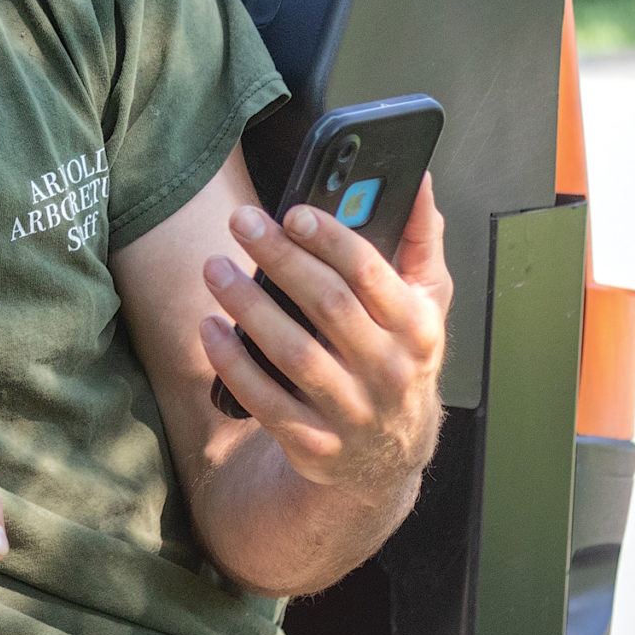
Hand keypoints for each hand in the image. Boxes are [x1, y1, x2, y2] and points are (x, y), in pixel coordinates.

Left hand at [199, 176, 449, 505]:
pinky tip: (209, 327)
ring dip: (248, 306)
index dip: (330, 240)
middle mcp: (390, 371)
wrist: (388, 455)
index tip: (291, 211)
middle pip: (328, 306)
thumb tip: (419, 179)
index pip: (372, 275)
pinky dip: (233, 362)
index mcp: (418, 329)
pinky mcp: (314, 443)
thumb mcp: (425, 304)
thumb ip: (421, 241)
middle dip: (280, 258)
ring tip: (214, 267)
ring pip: (294, 354)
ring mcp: (353, 411)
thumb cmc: (400, 356)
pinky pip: (265, 400)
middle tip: (240, 222)